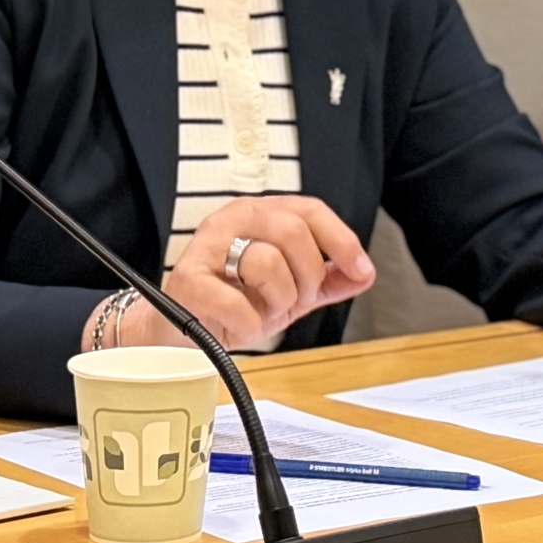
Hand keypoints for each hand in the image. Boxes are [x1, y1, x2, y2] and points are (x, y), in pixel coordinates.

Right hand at [122, 196, 374, 350]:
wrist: (178, 333)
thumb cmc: (235, 302)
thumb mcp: (291, 290)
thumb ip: (328, 281)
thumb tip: (364, 274)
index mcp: (260, 213)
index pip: (310, 210)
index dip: (342, 240)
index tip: (360, 269)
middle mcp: (232, 220)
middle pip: (293, 233)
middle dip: (309, 276)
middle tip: (299, 300)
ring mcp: (206, 248)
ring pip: (268, 263)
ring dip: (280, 300)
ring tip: (266, 311)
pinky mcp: (187, 281)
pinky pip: (236, 302)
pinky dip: (249, 323)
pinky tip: (242, 324)